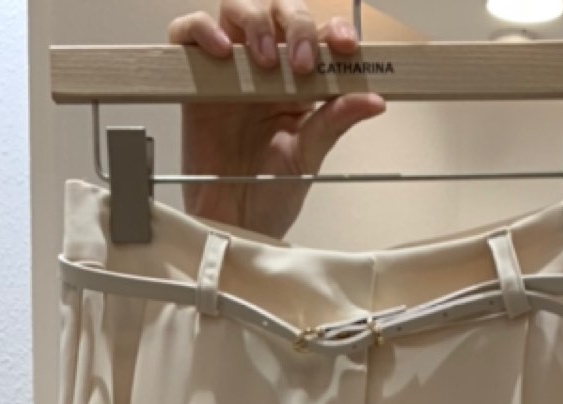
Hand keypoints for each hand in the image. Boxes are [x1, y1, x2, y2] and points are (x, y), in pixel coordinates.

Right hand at [167, 3, 384, 237]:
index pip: (317, 33)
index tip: (345, 46)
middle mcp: (265, 67)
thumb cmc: (271, 193)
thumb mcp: (309, 157)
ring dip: (255, 21)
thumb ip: (336, 121)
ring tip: (264, 61)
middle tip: (302, 62)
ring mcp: (229, 69)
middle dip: (296, 22)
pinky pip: (187, 33)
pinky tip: (221, 51)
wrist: (234, 223)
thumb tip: (375, 99)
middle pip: (279, 10)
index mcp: (299, 81)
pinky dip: (201, 30)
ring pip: (236, 9)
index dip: (332, 29)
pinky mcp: (194, 79)